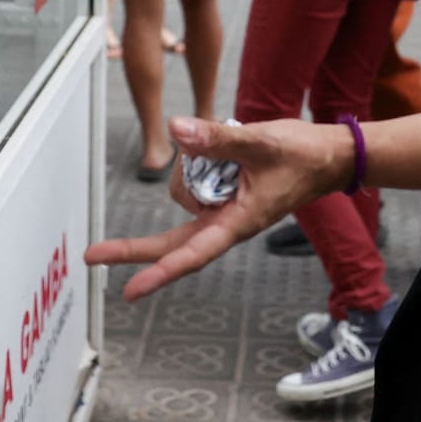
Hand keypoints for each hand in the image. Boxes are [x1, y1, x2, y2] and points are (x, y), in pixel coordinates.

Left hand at [84, 117, 351, 300]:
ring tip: (231, 146)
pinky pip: (194, 178)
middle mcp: (224, 222)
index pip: (192, 253)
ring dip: (193, 165)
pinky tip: (224, 147)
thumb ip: (217, 138)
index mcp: (237, 223)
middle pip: (173, 241)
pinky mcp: (221, 195)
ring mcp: (222, 210)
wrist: (327, 156)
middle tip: (92, 255)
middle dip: (134, 248)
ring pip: (183, 191)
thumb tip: (177, 131)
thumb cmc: (302, 156)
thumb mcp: (260, 141)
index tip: (129, 290)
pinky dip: (199, 161)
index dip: (160, 273)